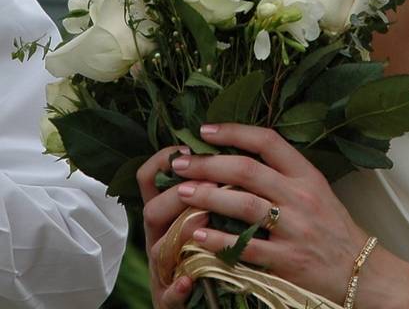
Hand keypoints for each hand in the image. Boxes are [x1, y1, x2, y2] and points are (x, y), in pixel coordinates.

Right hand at [136, 145, 215, 307]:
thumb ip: (209, 185)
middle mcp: (160, 237)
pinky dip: (176, 289)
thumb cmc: (207, 250)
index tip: (186, 147)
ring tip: (202, 221)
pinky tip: (188, 282)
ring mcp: (163, 268)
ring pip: (159, 249)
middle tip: (209, 182)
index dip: (162, 160)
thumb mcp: (204, 213)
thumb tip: (227, 147)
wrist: (201, 300)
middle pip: (153, 209)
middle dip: (178, 195)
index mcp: (168, 214)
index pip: (151, 179)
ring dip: (181, 233)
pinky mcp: (169, 299)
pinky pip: (167, 295)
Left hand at [168, 123, 370, 299]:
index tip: (205, 131)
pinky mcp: (286, 260)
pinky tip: (196, 235)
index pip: (268, 142)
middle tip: (179, 163)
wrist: (358, 268)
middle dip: (208, 164)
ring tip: (180, 192)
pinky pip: (246, 247)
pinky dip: (218, 240)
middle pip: (247, 171)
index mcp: (307, 175)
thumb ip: (284, 174)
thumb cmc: (331, 227)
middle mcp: (301, 197)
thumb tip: (238, 157)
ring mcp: (294, 229)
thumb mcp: (316, 190)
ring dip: (207, 197)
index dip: (234, 132)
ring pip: (244, 205)